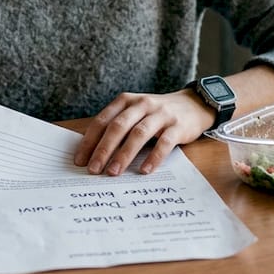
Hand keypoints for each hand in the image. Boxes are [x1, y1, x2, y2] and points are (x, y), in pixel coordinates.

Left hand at [73, 90, 212, 175]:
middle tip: (94, 170)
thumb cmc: (156, 114)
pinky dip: (153, 157)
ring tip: (114, 172)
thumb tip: (93, 154)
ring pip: (138, 134)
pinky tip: (144, 170)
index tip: (80, 160)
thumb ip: (117, 127)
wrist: (193, 104)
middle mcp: (142, 104)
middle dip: (103, 149)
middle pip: (118, 127)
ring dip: (124, 154)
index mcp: (126, 101)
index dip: (90, 141)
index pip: (103, 121)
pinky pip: (164, 142)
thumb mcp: (135, 113)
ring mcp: (161, 114)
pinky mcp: (178, 126)